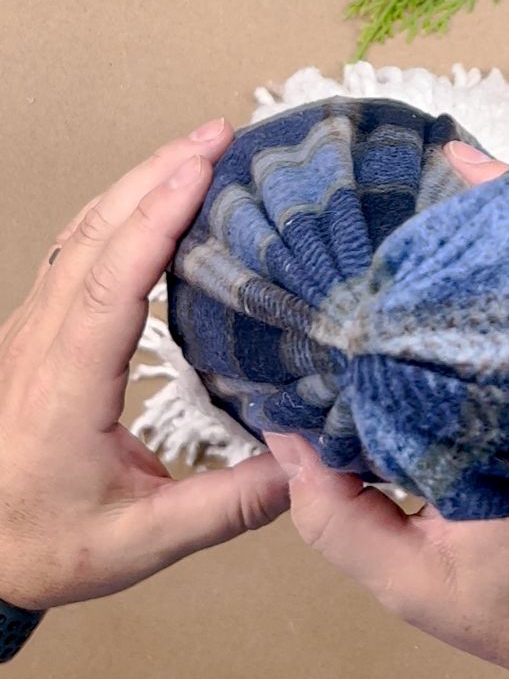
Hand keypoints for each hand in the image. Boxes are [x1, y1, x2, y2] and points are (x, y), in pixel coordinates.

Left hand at [0, 119, 288, 610]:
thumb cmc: (44, 543)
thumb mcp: (142, 541)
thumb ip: (227, 506)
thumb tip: (303, 465)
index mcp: (65, 389)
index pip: (111, 285)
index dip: (157, 221)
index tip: (203, 169)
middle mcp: (43, 345)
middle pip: (94, 235)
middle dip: (156, 174)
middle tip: (218, 135)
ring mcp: (36, 332)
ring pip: (81, 234)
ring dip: (137, 184)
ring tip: (195, 152)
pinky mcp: (41, 334)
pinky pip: (76, 253)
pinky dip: (119, 214)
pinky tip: (151, 203)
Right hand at [261, 140, 508, 678]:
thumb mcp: (415, 585)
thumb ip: (338, 518)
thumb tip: (289, 438)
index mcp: (507, 432)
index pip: (436, 330)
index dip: (395, 275)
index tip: (355, 236)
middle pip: (492, 288)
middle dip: (438, 235)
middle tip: (386, 182)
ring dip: (483, 240)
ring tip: (431, 190)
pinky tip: (478, 250)